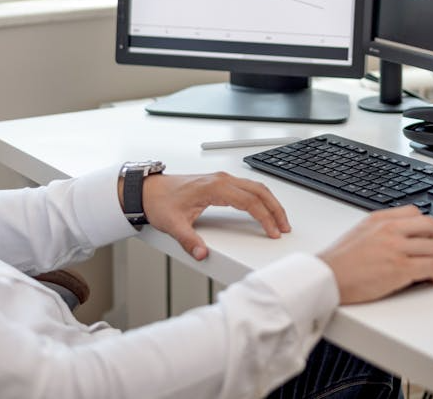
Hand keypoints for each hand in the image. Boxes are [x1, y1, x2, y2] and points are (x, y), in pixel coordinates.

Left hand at [140, 172, 290, 260]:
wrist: (148, 190)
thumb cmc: (160, 201)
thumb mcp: (173, 224)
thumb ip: (189, 241)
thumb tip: (201, 254)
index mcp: (215, 187)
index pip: (249, 201)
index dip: (264, 217)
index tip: (273, 231)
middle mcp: (222, 180)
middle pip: (259, 191)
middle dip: (275, 209)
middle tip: (284, 227)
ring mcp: (222, 179)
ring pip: (256, 187)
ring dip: (270, 202)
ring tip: (279, 220)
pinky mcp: (220, 182)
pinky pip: (248, 187)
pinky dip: (260, 198)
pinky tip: (263, 208)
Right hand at [318, 206, 432, 304]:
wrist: (326, 277)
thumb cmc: (339, 262)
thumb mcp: (359, 233)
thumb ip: (380, 231)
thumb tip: (399, 238)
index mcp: (380, 219)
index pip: (415, 212)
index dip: (428, 226)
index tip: (430, 237)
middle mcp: (390, 229)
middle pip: (431, 226)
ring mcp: (396, 248)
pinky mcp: (400, 268)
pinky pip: (432, 266)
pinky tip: (432, 279)